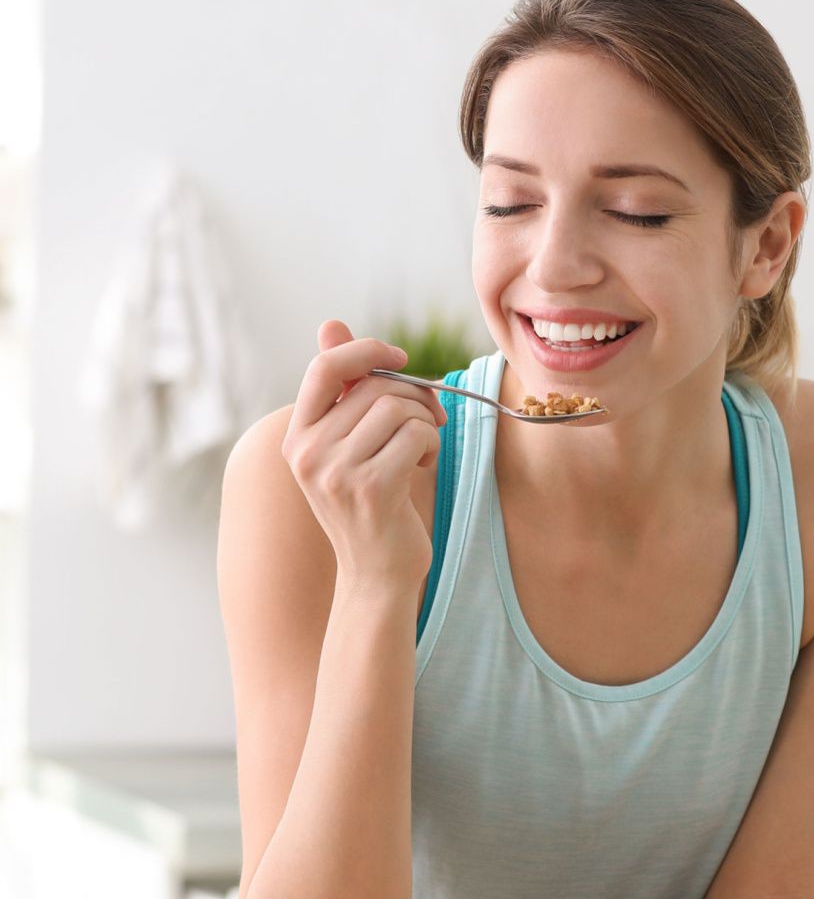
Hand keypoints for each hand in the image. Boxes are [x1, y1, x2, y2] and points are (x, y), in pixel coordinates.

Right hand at [281, 320, 447, 586]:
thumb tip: (332, 324)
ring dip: (425, 425)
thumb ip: (344, 390)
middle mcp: (307, 452)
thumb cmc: (372, 506)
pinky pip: (417, 435)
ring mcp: (336, 472)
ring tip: (418, 453)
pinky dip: (431, 445)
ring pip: (400, 409)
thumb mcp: (349, 446)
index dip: (367, 351)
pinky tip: (420, 469)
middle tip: (429, 422)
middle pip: (376, 387)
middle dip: (414, 397)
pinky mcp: (372, 489)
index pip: (326, 366)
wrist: (377, 574)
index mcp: (297, 436)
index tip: (399, 359)